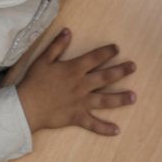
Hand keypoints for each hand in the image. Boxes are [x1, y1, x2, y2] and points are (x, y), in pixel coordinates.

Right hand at [17, 28, 135, 134]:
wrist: (27, 106)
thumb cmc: (34, 81)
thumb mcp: (43, 60)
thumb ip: (57, 45)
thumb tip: (68, 31)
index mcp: (74, 69)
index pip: (95, 58)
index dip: (107, 52)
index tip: (117, 49)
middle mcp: (82, 85)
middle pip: (106, 77)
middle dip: (121, 71)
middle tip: (133, 67)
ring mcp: (81, 102)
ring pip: (105, 100)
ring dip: (121, 98)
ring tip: (134, 96)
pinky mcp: (77, 117)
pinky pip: (93, 124)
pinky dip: (105, 128)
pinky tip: (117, 130)